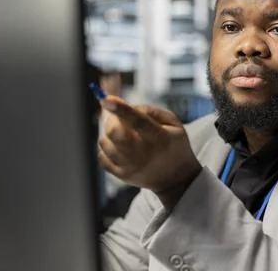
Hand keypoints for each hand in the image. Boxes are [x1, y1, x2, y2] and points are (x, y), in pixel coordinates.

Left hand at [98, 95, 201, 209]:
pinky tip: (118, 147)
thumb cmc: (173, 144)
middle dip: (111, 119)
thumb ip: (151, 110)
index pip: (139, 122)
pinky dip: (106, 148)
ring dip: (108, 133)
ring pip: (105, 143)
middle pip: (115, 133)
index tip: (106, 99)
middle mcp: (144, 154)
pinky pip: (102, 157)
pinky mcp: (122, 175)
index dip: (122, 110)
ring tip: (122, 134)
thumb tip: (124, 105)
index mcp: (160, 138)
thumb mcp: (173, 123)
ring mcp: (131, 167)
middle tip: (118, 118)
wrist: (176, 178)